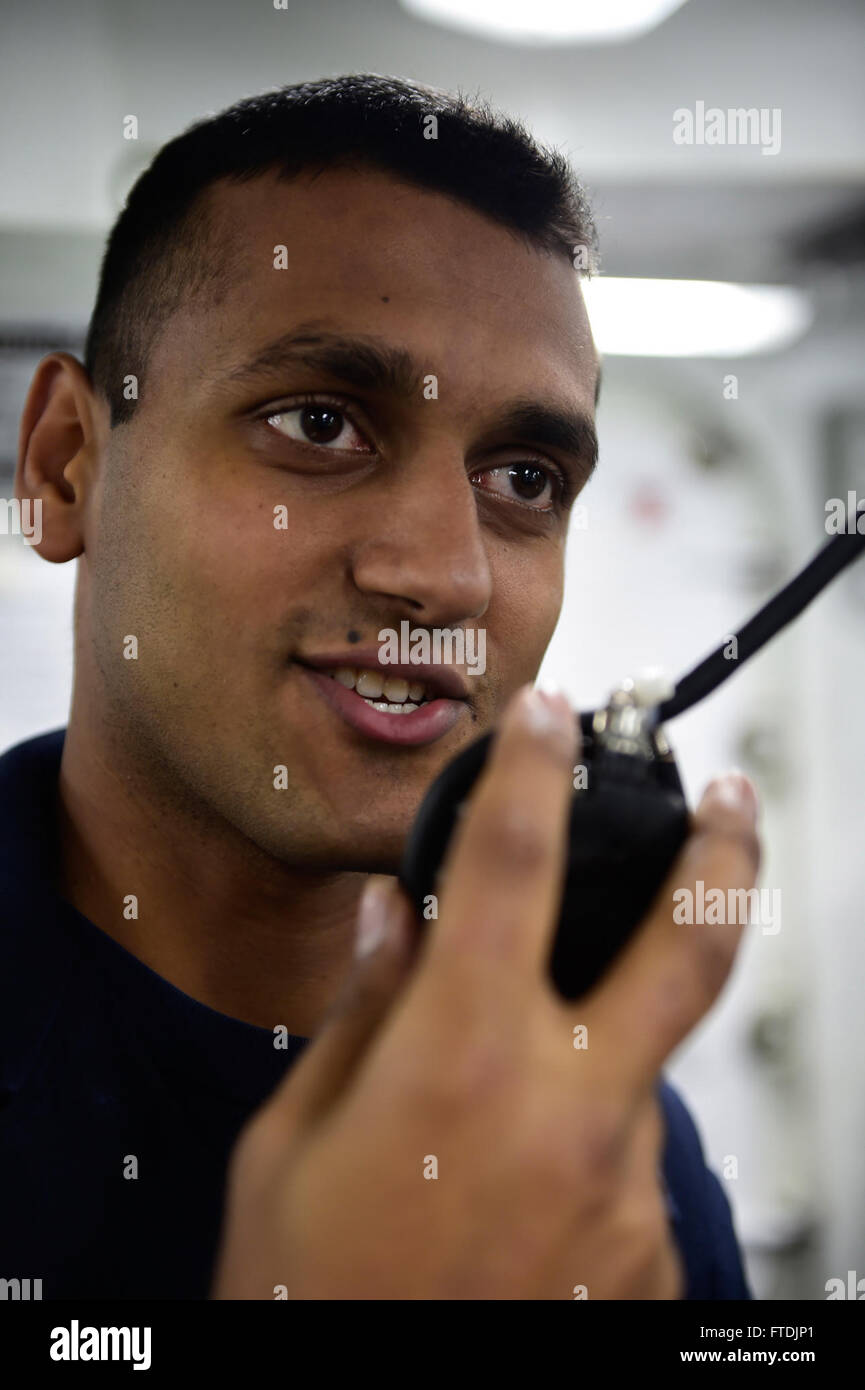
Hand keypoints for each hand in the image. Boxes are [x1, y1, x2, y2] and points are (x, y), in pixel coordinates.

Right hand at [211, 685, 759, 1298]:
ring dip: (597, 1048)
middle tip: (734, 796)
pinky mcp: (644, 1256)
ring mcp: (624, 1187)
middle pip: (691, 946)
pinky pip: (623, 1161)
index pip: (512, 863)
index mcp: (463, 1059)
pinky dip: (580, 1146)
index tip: (546, 718)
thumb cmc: (310, 1299)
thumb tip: (392, 921)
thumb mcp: (292, 1147)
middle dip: (723, 850)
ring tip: (509, 1104)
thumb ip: (359, 1018)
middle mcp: (569, 1109)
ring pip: (640, 1068)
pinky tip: (514, 1199)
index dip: (532, 768)